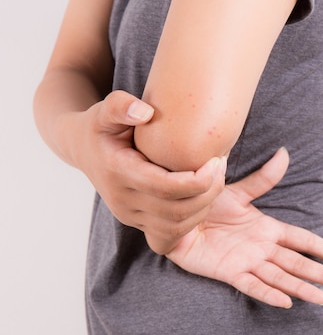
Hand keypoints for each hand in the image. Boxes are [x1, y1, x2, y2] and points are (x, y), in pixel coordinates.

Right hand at [74, 90, 226, 253]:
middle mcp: (122, 200)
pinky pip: (170, 233)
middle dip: (208, 193)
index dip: (198, 180)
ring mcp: (128, 215)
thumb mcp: (105, 110)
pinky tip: (203, 195)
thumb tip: (144, 112)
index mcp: (118, 172)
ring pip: (176, 227)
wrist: (82, 149)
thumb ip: (120, 106)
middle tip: (222, 168)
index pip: (166, 188)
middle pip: (176, 212)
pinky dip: (193, 219)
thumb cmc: (101, 125)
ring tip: (216, 180)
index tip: (217, 160)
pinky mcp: (137, 222)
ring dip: (204, 208)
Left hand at [166, 148, 322, 308]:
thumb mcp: (238, 191)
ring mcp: (248, 262)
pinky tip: (286, 301)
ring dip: (302, 288)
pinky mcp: (229, 272)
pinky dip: (269, 293)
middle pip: (300, 263)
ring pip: (281, 277)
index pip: (305, 242)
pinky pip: (252, 285)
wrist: (177, 216)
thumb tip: (284, 153)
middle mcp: (263, 248)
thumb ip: (263, 179)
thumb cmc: (206, 205)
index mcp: (269, 229)